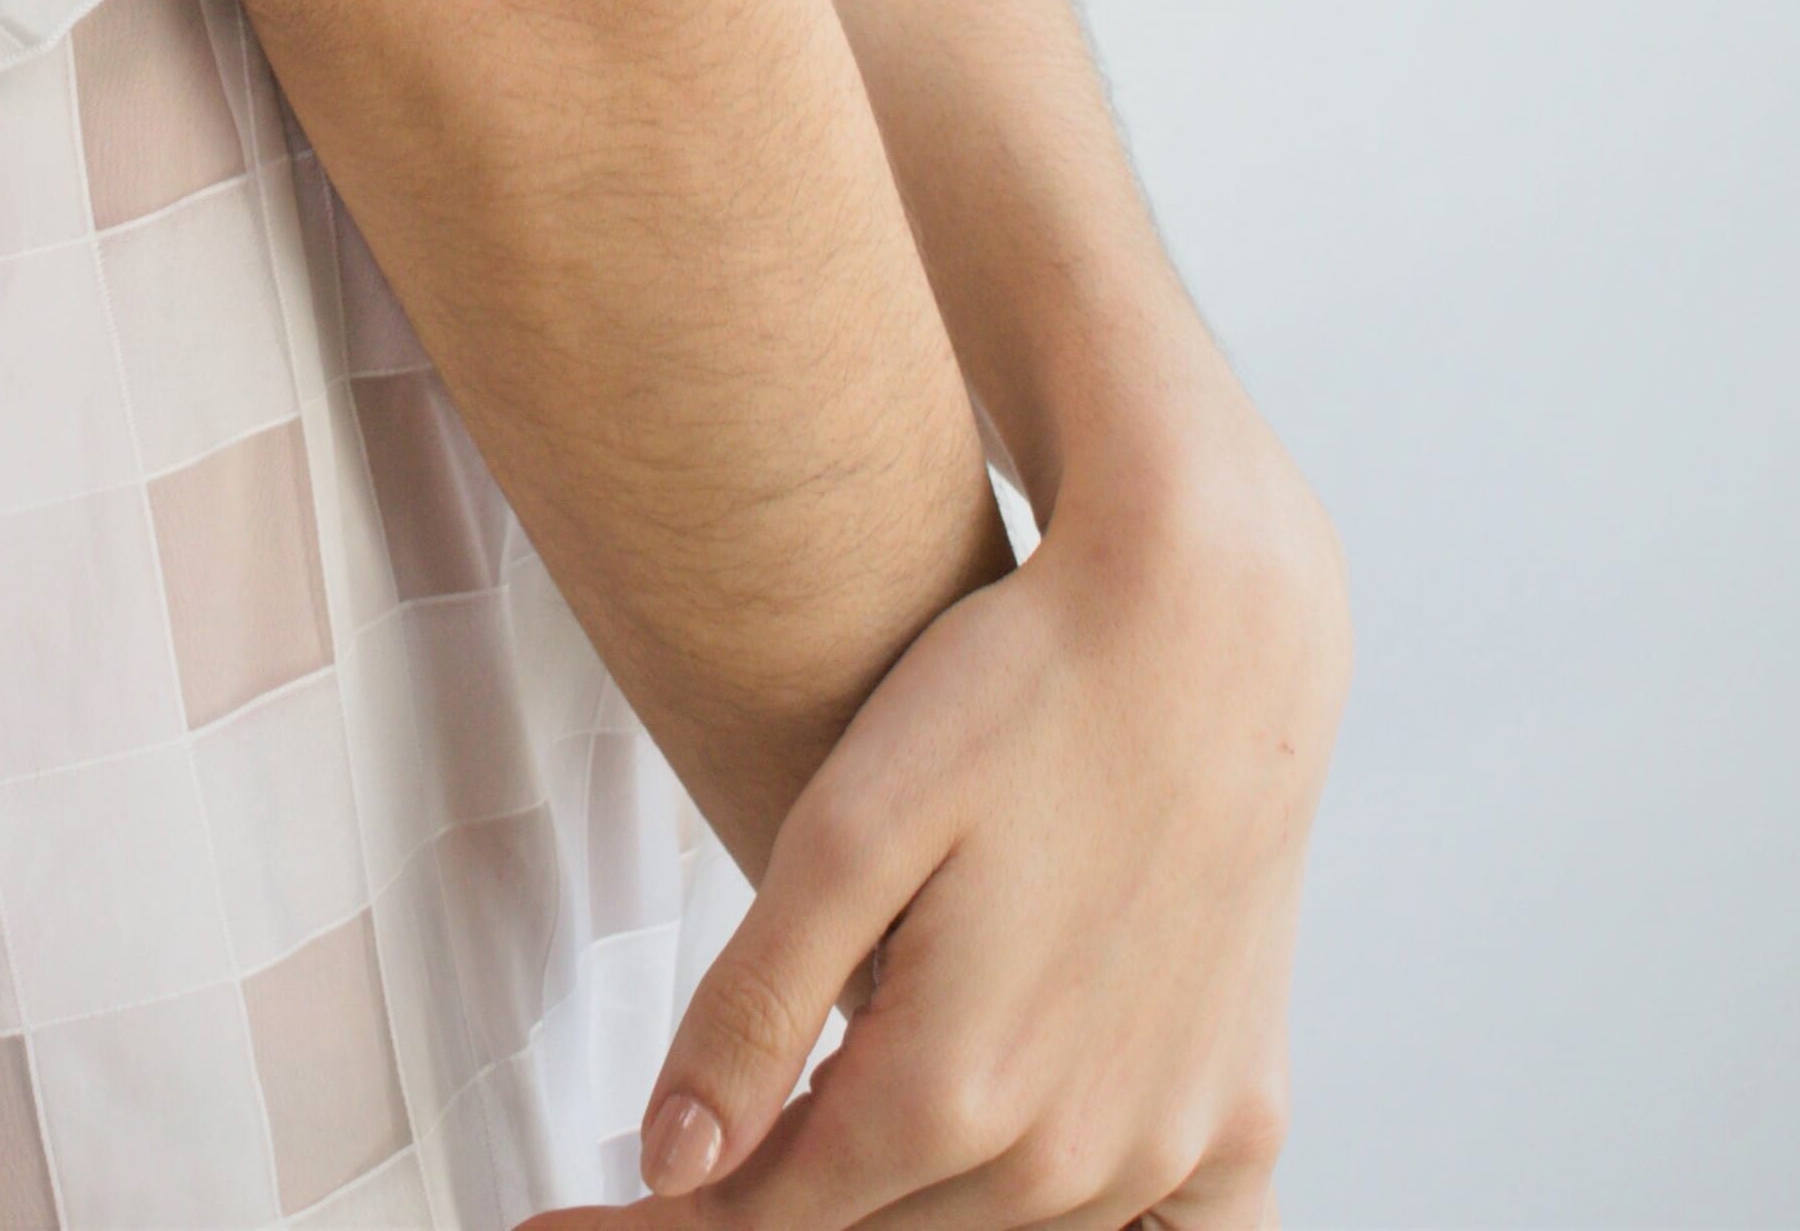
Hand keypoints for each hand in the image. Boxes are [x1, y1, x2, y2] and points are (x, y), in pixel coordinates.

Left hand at [515, 399, 1347, 1230]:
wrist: (1207, 628)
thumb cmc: (1017, 694)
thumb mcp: (847, 825)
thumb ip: (755, 1007)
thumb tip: (674, 1164)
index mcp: (951, 1086)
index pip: (768, 1215)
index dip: (657, 1228)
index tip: (558, 1225)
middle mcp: (1067, 1152)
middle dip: (769, 1200)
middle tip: (689, 1152)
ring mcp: (1168, 1146)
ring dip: (905, 1201)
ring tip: (822, 1128)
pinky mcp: (1241, 1118)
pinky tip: (1040, 1205)